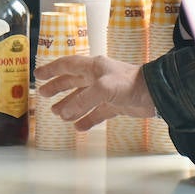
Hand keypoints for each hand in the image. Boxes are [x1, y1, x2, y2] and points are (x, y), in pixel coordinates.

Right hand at [34, 54, 155, 131]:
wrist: (156, 94)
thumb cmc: (130, 83)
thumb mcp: (102, 89)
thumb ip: (82, 101)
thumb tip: (64, 114)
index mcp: (93, 67)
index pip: (67, 65)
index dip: (51, 69)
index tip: (38, 74)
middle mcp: (98, 77)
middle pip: (72, 81)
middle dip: (58, 87)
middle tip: (44, 95)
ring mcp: (107, 92)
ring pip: (83, 98)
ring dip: (69, 105)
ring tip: (57, 114)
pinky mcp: (115, 105)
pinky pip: (97, 113)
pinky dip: (87, 120)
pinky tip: (79, 128)